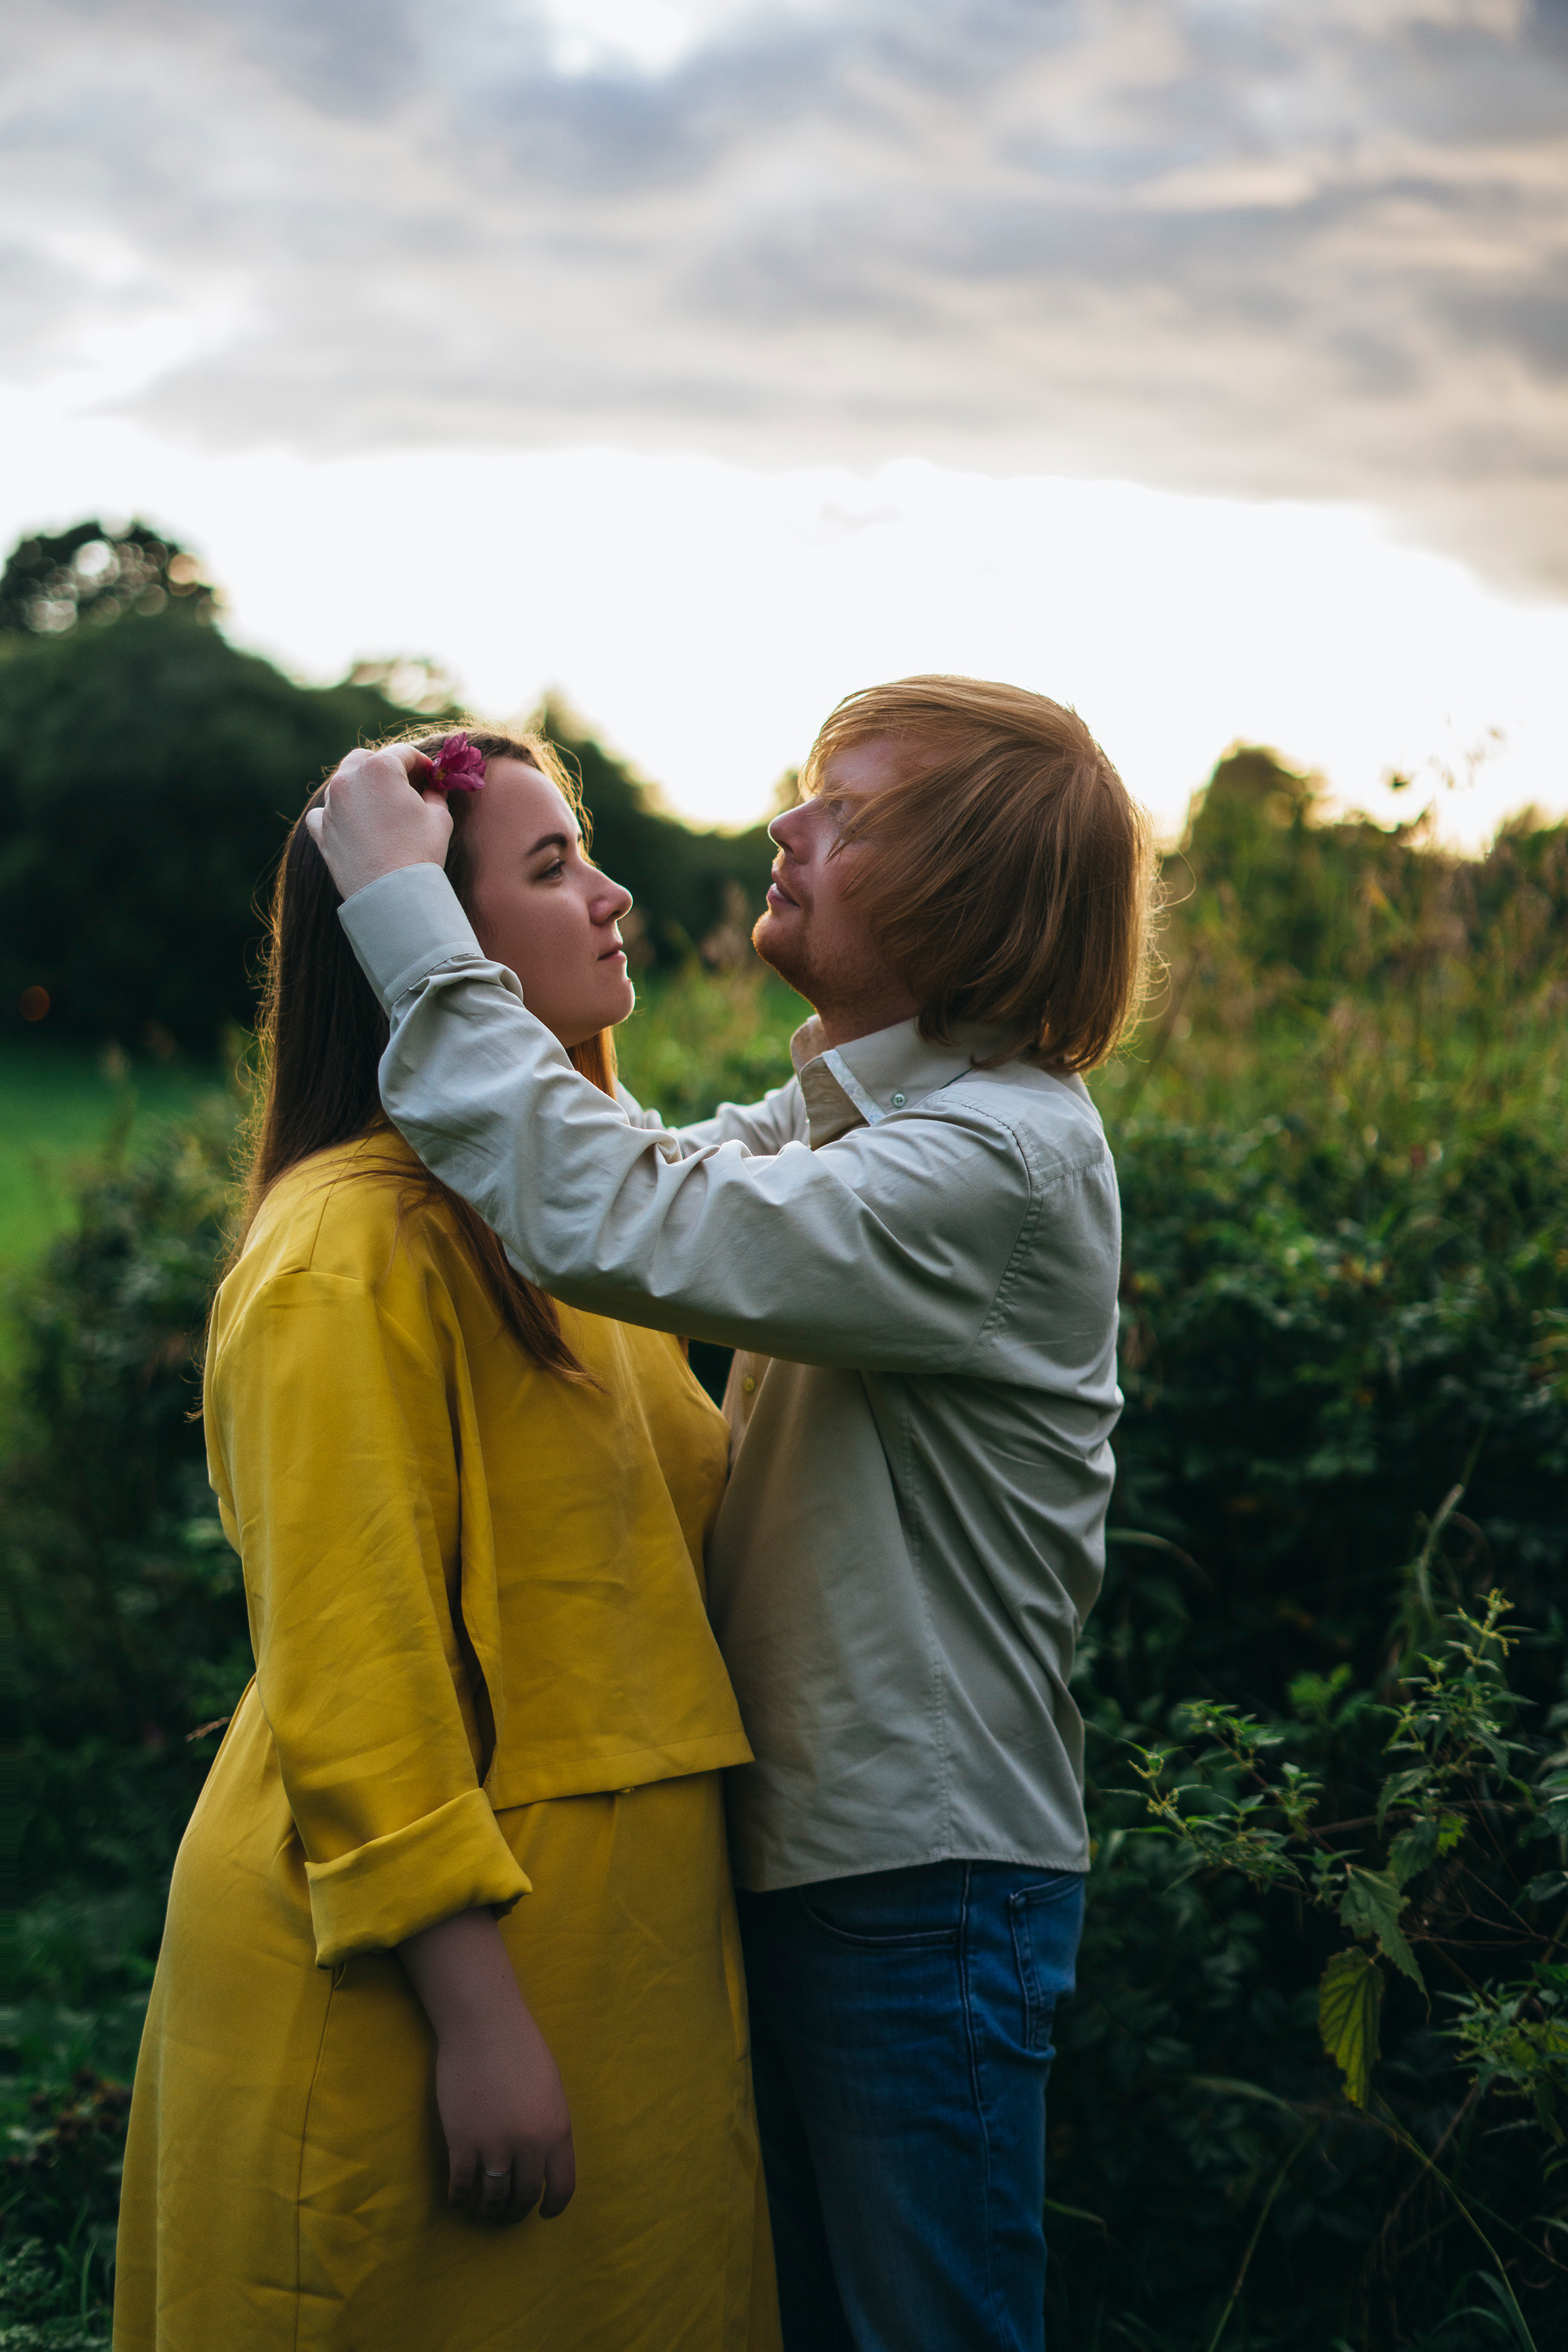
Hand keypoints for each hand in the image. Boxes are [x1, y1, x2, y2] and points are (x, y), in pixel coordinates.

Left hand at [305, 743, 452, 901]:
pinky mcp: (321, 830)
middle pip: (365, 759)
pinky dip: (338, 813)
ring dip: (361, 788)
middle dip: (385, 767)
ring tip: (380, 807)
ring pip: (343, 782)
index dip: (421, 763)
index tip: (431, 776)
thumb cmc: (419, 852)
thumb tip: (434, 788)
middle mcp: (348, 779)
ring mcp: (331, 805)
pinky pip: (324, 812)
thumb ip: (435, 794)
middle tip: (404, 785)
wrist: (391, 895)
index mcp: (380, 768)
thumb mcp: (439, 817)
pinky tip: (353, 824)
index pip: (403, 753)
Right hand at [398, 1909, 575, 2223]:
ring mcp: (494, 2146)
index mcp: (557, 2130)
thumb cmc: (520, 2049)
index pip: (562, 2186)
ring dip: (488, 2211)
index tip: (544, 2213)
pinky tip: (458, 2200)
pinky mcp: (462, 2142)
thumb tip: (543, 2161)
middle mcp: (529, 2145)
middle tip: (508, 2216)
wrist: (483, 2025)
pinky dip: (459, 2198)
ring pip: (492, 2198)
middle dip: (516, 2212)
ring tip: (483, 2212)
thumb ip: (550, 2127)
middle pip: (524, 2196)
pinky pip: (461, 2185)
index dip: (553, 2206)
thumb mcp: (550, 2090)